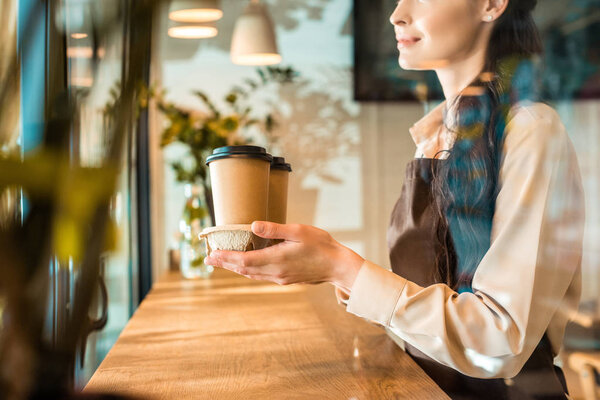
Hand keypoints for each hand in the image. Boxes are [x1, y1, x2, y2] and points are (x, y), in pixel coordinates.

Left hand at [204, 221, 363, 290]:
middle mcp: (275, 272)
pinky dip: (248, 270)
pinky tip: (245, 266)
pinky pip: (261, 276)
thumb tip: (253, 226)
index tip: (210, 255)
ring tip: (222, 262)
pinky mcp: (286, 279)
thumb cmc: (321, 245)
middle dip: (225, 264)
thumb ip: (274, 229)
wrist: (338, 266)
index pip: (243, 260)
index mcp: (276, 259)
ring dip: (235, 268)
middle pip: (243, 269)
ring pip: (251, 274)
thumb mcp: (298, 231)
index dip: (225, 258)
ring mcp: (280, 277)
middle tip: (208, 259)